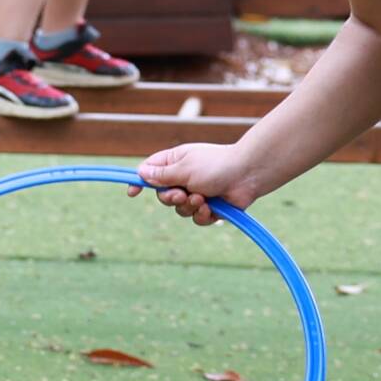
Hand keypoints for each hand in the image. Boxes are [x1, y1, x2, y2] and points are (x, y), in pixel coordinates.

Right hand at [131, 141, 256, 226]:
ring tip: (203, 199)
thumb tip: (141, 173)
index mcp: (175, 162)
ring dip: (189, 207)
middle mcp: (184, 178)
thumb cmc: (216, 165)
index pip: (150, 171)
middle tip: (181, 194)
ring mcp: (197, 193)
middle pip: (163, 195)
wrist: (248, 175)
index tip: (132, 193)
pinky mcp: (210, 208)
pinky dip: (202, 215)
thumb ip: (162, 175)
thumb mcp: (184, 168)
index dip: (140, 181)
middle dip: (171, 198)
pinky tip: (212, 208)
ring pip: (180, 210)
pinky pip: (196, 218)